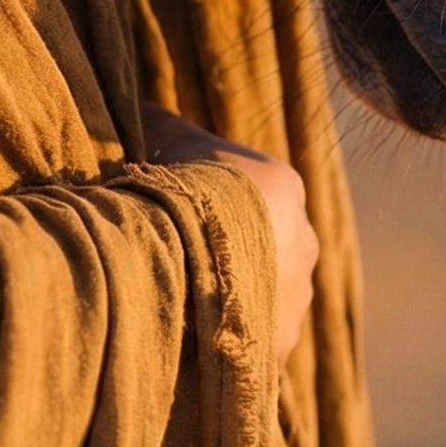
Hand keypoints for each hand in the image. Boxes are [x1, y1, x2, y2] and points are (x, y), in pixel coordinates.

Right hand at [138, 103, 317, 364]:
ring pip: (263, 299)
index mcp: (285, 189)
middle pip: (266, 251)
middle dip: (232, 261)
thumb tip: (141, 103)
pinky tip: (193, 341)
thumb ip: (165, 126)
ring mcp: (296, 298)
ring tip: (184, 308)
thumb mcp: (170, 139)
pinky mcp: (280, 343)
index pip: (257, 198)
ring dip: (233, 304)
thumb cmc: (183, 185)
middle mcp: (304, 242)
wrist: (190, 249)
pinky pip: (252, 343)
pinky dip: (228, 343)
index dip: (218, 210)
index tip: (185, 220)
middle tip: (186, 267)